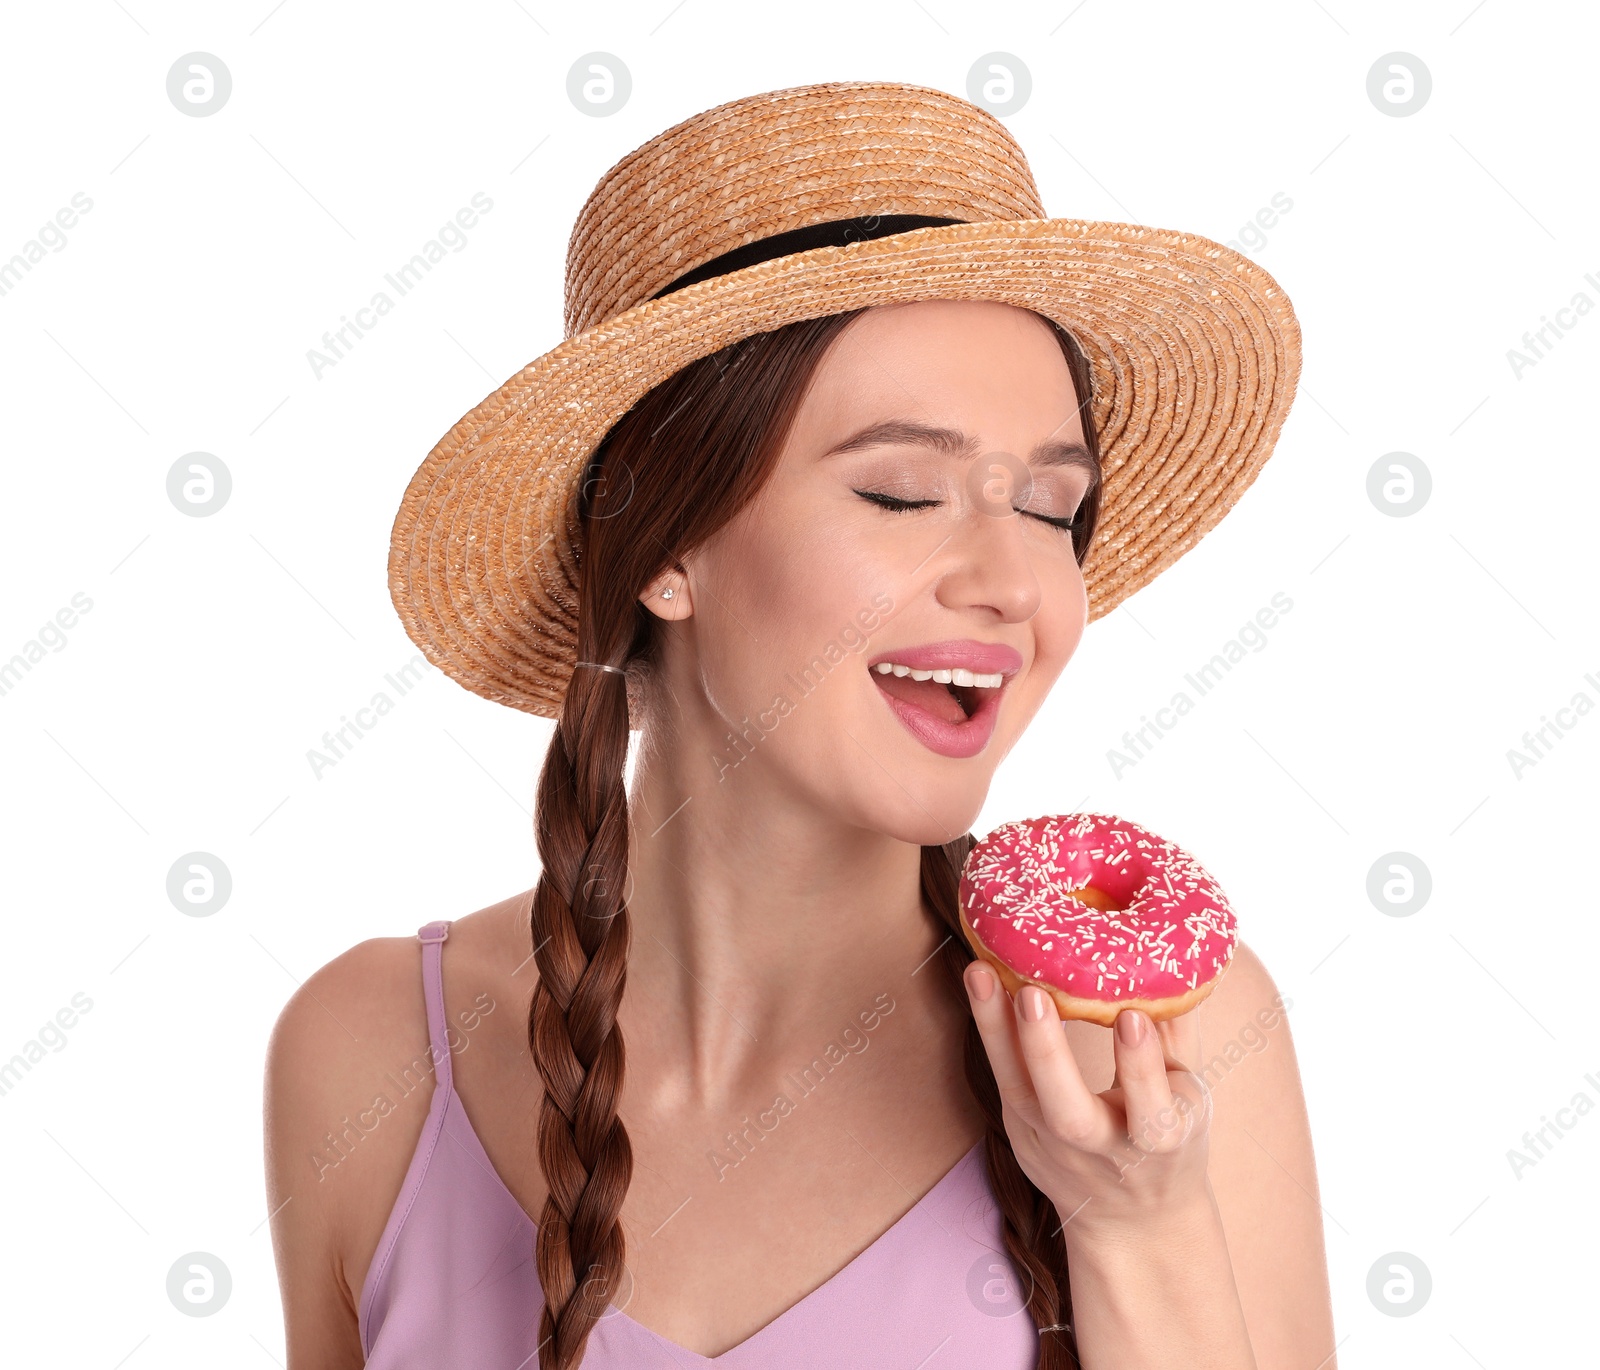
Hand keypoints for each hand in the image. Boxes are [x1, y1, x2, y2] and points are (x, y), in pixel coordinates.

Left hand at [962, 961, 1215, 1240]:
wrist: (1135, 1222)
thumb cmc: (1170, 1137)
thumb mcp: (1192, 1096)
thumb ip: (1179, 1035)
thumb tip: (1182, 956)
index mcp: (1162, 1143)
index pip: (1152, 1115)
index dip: (1140, 1068)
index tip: (1132, 1017)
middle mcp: (1104, 1152)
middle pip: (1069, 1115)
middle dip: (1048, 1055)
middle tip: (1032, 993)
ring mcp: (1053, 1148)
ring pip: (1019, 1094)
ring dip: (996, 1030)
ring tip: (980, 973)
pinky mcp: (1019, 1136)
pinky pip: (1002, 1078)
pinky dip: (991, 1031)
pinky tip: (980, 983)